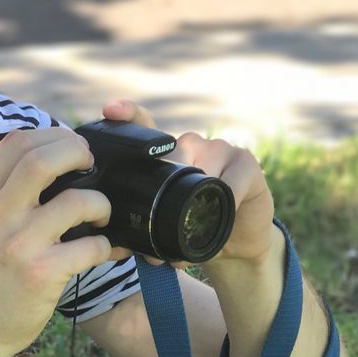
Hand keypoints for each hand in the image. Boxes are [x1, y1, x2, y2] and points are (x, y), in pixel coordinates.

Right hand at [0, 127, 121, 356]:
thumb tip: (4, 147)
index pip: (16, 143)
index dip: (54, 135)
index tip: (71, 147)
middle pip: (42, 161)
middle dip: (78, 153)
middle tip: (92, 165)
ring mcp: (17, 245)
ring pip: (76, 202)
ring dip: (101, 205)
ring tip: (101, 215)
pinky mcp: (40, 274)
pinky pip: (90, 247)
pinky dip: (105, 246)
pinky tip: (101, 250)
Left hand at [102, 99, 278, 265]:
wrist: (237, 243)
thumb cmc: (196, 228)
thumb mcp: (167, 226)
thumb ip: (148, 224)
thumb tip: (129, 246)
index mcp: (167, 157)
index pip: (145, 128)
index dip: (129, 115)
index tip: (111, 110)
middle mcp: (191, 146)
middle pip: (172, 153)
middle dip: (165, 186)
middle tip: (164, 217)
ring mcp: (219, 149)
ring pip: (201, 166)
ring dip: (197, 197)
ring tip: (198, 222)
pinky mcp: (246, 162)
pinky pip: (231, 180)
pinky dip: (227, 199)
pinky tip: (227, 211)